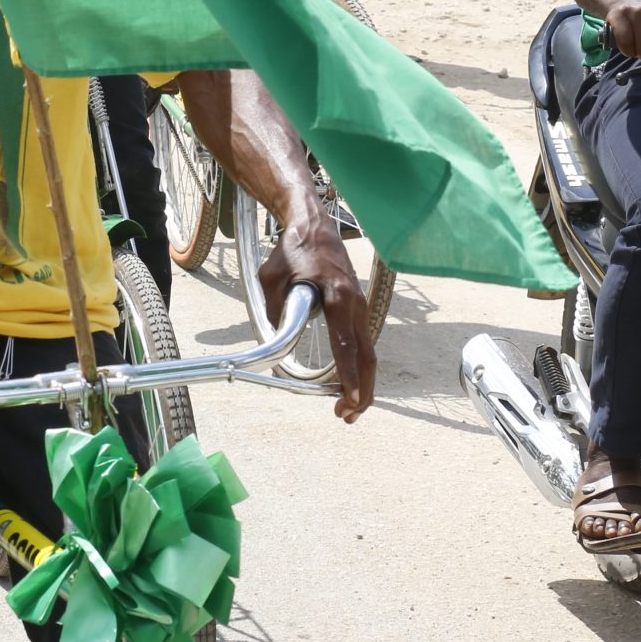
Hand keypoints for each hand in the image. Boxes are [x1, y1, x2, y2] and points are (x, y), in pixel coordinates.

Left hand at [255, 214, 375, 421]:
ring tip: (346, 409)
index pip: (345, 345)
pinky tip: (348, 383)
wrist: (314, 227)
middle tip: (345, 415)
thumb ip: (276, 312)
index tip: (348, 398)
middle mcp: (356, 305)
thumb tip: (276, 346)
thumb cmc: (292, 251)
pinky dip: (359, 368)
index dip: (347, 375)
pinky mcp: (358, 309)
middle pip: (367, 357)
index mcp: (337, 297)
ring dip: (361, 384)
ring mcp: (360, 307)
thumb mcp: (271, 279)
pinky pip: (362, 344)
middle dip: (360, 391)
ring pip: (369, 354)